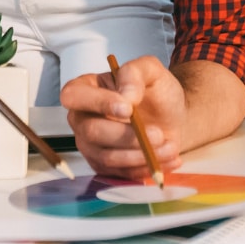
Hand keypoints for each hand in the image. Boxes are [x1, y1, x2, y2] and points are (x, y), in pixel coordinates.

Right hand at [61, 55, 186, 180]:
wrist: (171, 118)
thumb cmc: (155, 92)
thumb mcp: (150, 71)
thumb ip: (134, 74)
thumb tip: (126, 96)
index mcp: (85, 88)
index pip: (73, 95)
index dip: (98, 103)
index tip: (128, 109)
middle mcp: (81, 118)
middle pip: (91, 132)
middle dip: (126, 136)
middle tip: (157, 134)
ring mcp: (90, 145)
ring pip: (107, 157)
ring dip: (140, 154)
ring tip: (168, 146)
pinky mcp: (104, 166)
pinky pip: (120, 173)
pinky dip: (145, 167)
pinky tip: (167, 158)